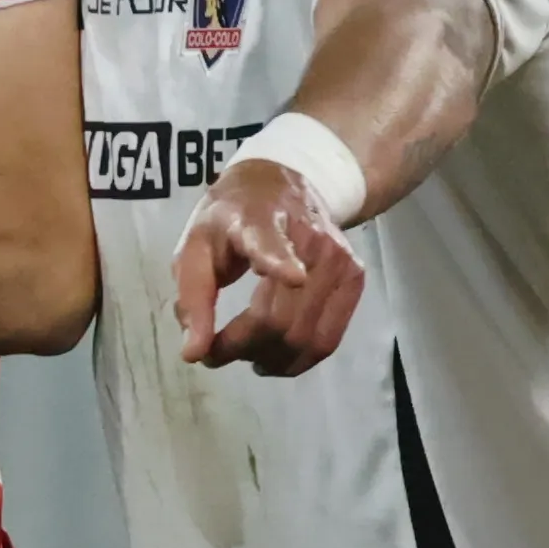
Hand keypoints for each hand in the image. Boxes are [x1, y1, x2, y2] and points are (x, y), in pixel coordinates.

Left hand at [178, 158, 362, 376]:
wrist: (283, 186)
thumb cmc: (231, 220)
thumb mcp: (196, 247)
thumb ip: (193, 299)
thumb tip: (194, 355)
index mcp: (260, 223)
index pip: (273, 243)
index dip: (281, 261)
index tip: (293, 277)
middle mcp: (311, 240)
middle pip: (279, 319)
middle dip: (242, 349)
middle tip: (215, 352)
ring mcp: (340, 261)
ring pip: (304, 338)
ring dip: (269, 360)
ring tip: (245, 354)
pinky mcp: (355, 279)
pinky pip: (327, 340)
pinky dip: (298, 360)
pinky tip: (274, 356)